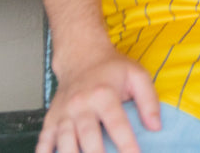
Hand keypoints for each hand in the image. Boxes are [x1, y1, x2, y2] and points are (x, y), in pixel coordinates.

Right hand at [36, 45, 160, 152]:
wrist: (81, 56)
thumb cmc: (112, 68)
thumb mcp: (137, 75)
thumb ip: (149, 100)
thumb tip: (155, 127)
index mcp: (103, 94)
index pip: (116, 123)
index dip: (126, 143)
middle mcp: (80, 104)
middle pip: (87, 136)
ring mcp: (63, 113)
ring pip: (64, 141)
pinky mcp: (51, 120)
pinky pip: (44, 140)